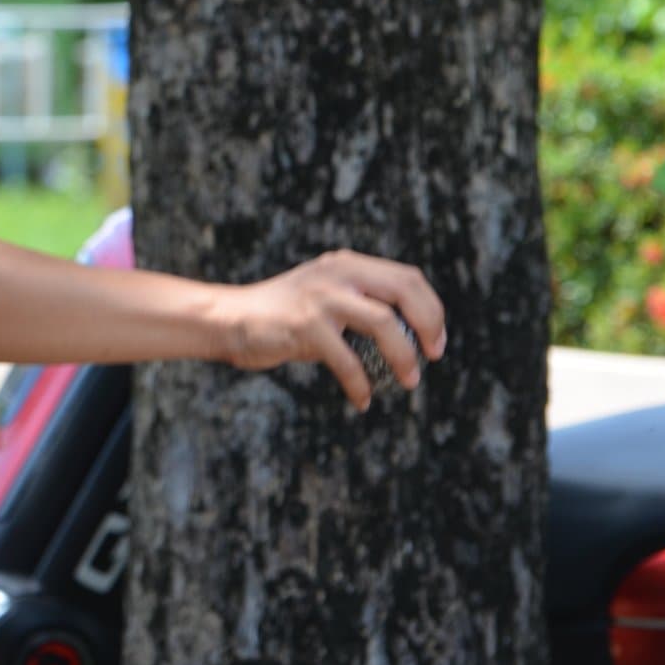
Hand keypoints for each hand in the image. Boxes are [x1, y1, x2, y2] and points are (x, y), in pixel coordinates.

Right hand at [223, 251, 446, 409]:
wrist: (230, 318)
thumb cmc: (282, 315)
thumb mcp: (325, 295)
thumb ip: (360, 303)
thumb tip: (409, 335)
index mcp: (347, 264)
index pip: (407, 278)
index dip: (431, 310)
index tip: (434, 341)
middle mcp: (337, 273)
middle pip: (404, 291)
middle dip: (429, 326)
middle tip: (432, 356)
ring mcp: (321, 297)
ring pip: (384, 323)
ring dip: (404, 357)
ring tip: (409, 381)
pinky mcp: (305, 325)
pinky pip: (348, 360)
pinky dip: (360, 385)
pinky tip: (362, 400)